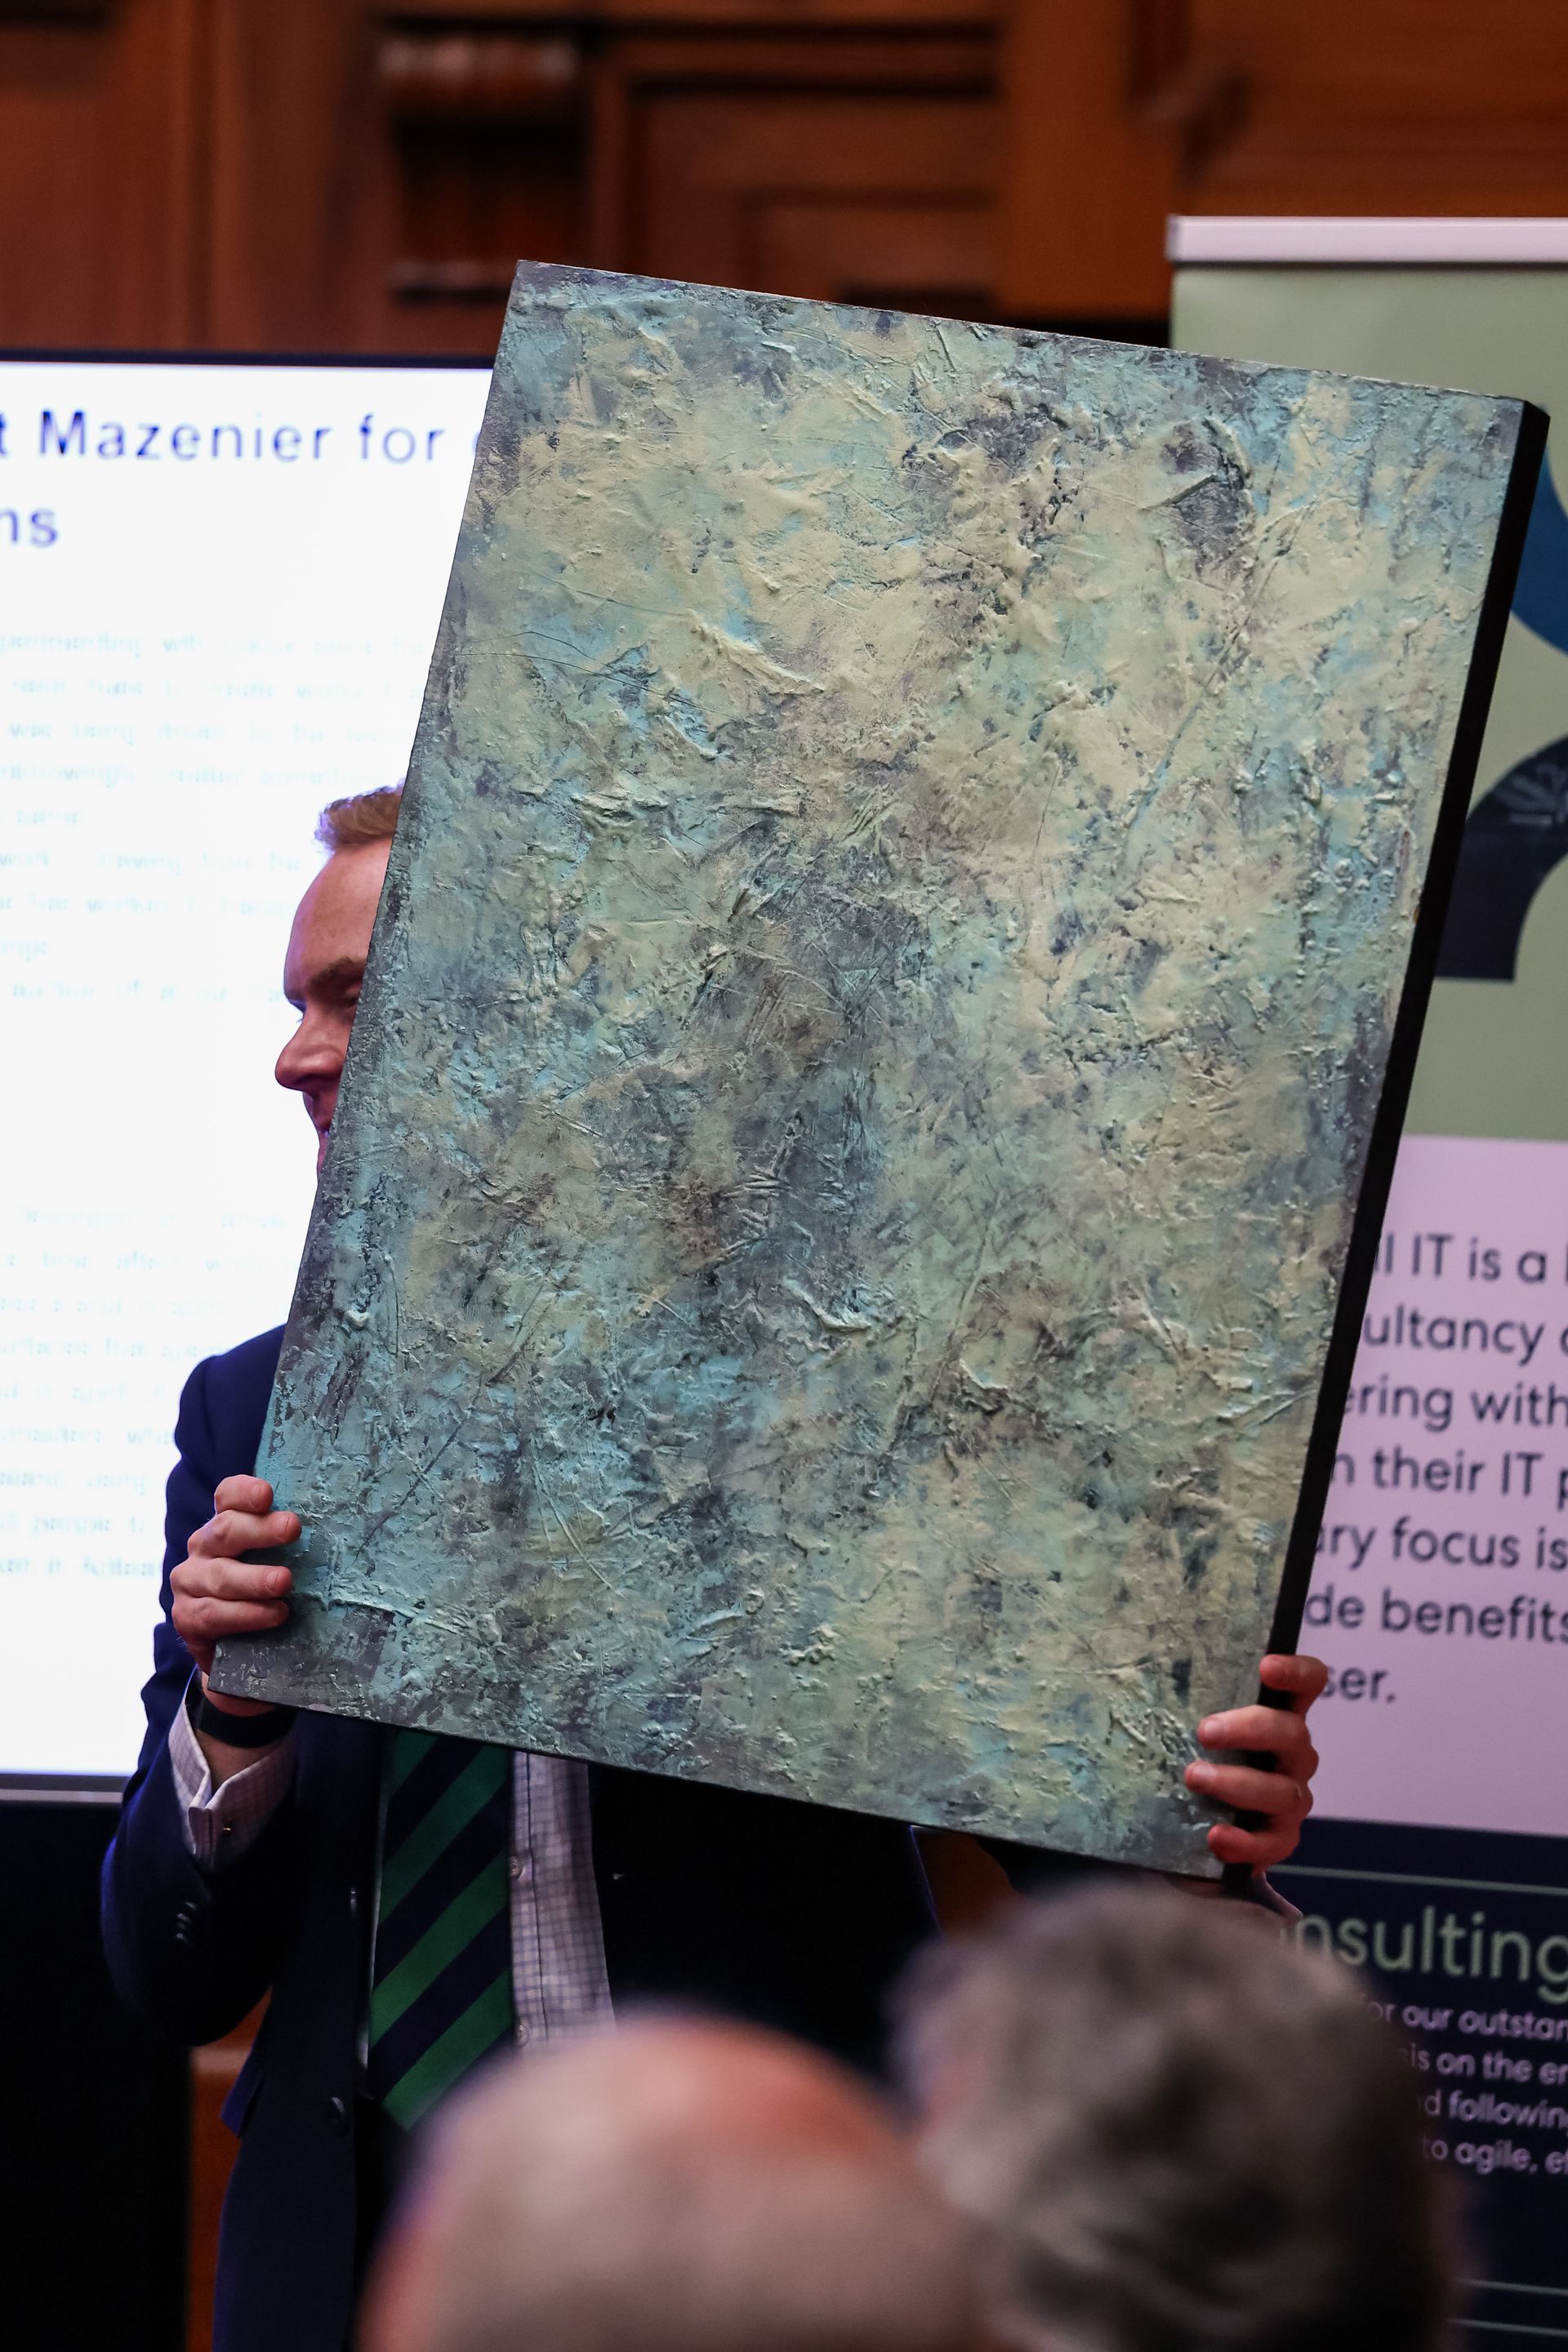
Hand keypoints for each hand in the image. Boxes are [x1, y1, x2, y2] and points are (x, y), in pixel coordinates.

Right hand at [170, 1475, 298, 1710]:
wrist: (236, 1649)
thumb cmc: (266, 1594)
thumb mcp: (279, 1563)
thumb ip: (291, 1545)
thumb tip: (343, 1528)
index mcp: (225, 1525)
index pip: (228, 1496)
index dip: (245, 1492)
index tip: (268, 1494)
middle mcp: (203, 1547)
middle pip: (226, 1530)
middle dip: (260, 1529)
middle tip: (292, 1528)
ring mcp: (189, 1581)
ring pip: (221, 1575)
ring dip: (255, 1578)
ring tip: (284, 1582)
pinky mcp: (187, 1617)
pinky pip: (213, 1614)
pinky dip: (246, 1615)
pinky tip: (273, 1614)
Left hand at [1183, 1652, 1326, 1872]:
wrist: (1201, 1821)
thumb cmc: (1203, 1755)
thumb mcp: (1195, 1722)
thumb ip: (1186, 1696)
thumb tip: (1135, 1669)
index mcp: (1280, 1716)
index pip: (1308, 1683)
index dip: (1296, 1672)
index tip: (1266, 1667)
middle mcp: (1294, 1755)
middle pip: (1292, 1733)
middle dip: (1248, 1729)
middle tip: (1205, 1732)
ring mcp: (1291, 1797)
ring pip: (1282, 1790)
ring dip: (1237, 1783)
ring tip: (1195, 1777)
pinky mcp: (1280, 1838)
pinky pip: (1271, 1843)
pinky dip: (1245, 1841)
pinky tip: (1216, 1836)